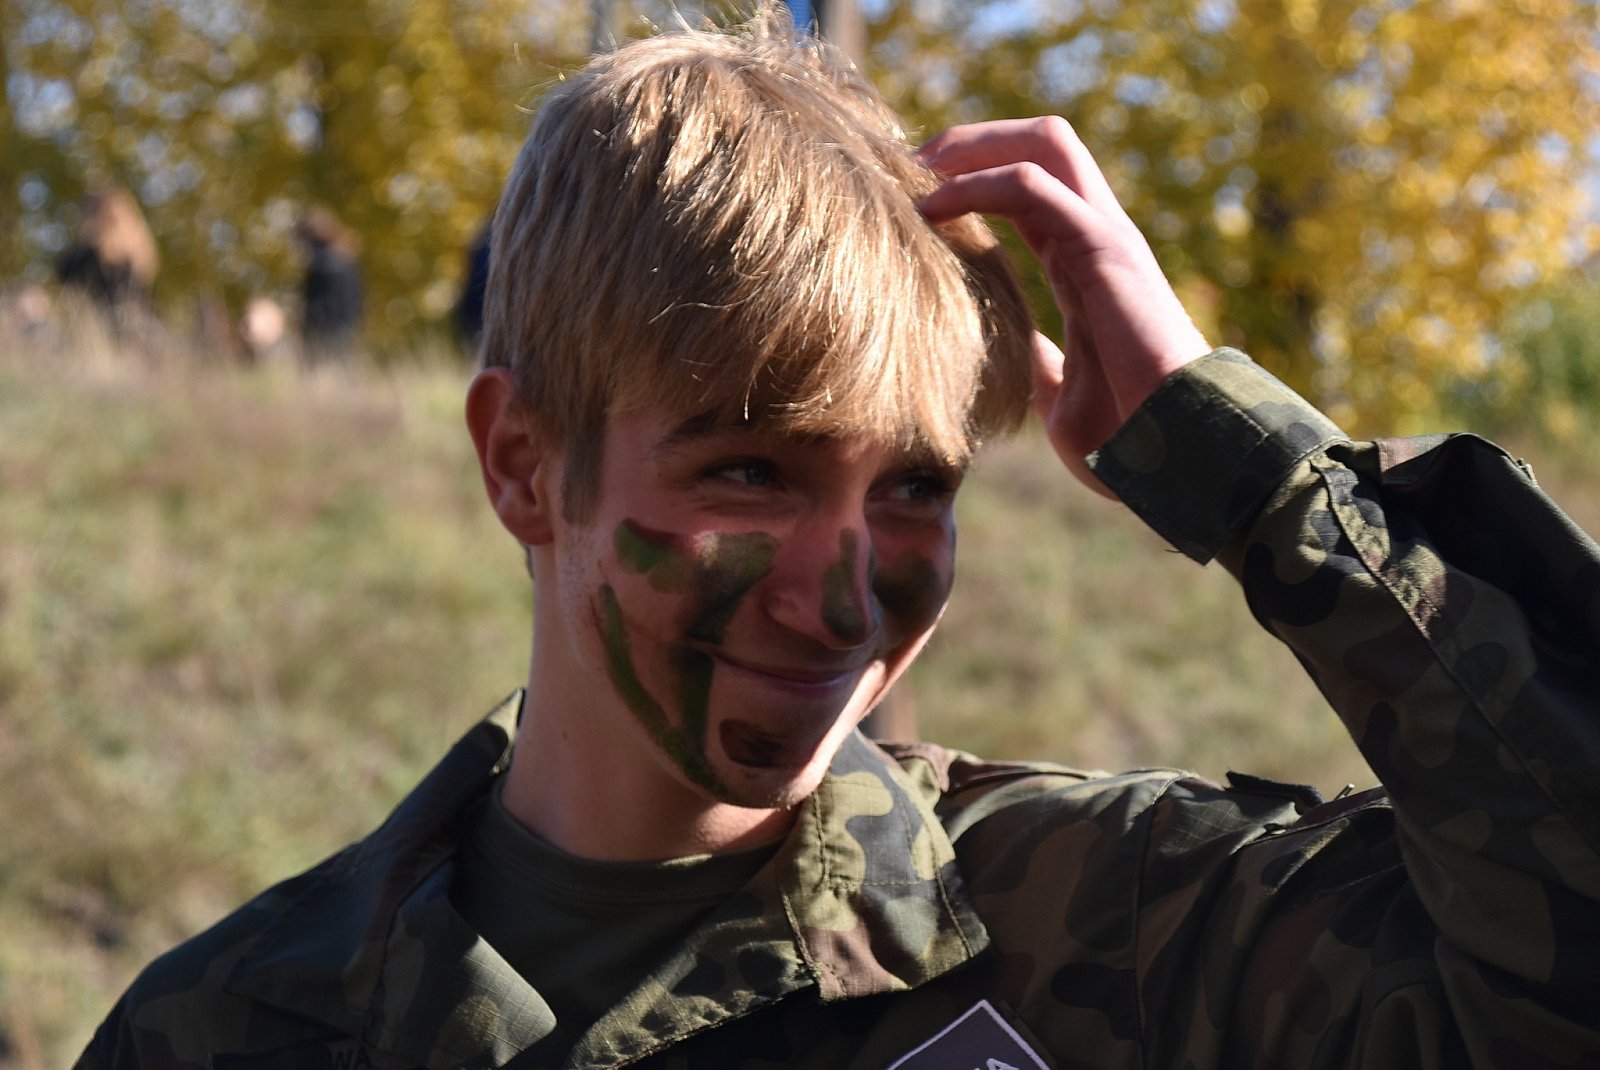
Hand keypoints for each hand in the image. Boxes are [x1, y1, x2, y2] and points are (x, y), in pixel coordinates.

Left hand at [919, 117, 1209, 490]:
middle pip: (1038, 143)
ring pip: (1042, 144)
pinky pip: (1034, 187)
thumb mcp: (1059, 398)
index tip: (909, 196)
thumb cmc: (1125, 436)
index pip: (1028, 188)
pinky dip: (977, 184)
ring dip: (972, 146)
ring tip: (915, 168)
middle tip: (905, 162)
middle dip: (970, 140)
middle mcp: (1098, 235)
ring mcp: (1106, 236)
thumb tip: (1011, 365)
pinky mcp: (1105, 248)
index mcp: (1084, 264)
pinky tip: (932, 209)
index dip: (971, 177)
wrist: (1178, 454)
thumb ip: (1038, 368)